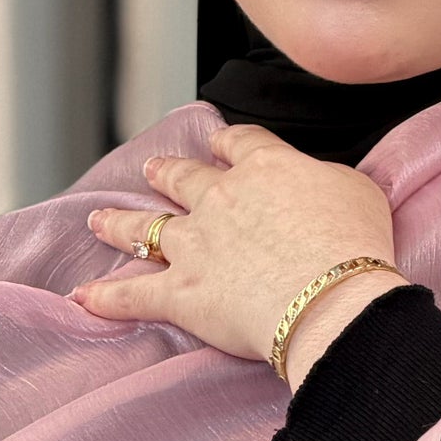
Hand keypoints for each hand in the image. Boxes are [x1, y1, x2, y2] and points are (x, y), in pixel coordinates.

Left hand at [73, 124, 407, 386]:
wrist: (330, 296)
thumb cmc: (354, 245)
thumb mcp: (356, 191)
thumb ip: (329, 181)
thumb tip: (319, 186)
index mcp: (265, 168)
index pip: (239, 144)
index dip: (226, 142)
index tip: (218, 142)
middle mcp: (221, 199)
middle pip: (184, 178)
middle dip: (166, 173)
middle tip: (152, 170)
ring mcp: (195, 245)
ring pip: (147, 228)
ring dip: (120, 223)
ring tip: (100, 220)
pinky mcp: (181, 294)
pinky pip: (135, 295)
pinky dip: (107, 298)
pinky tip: (83, 298)